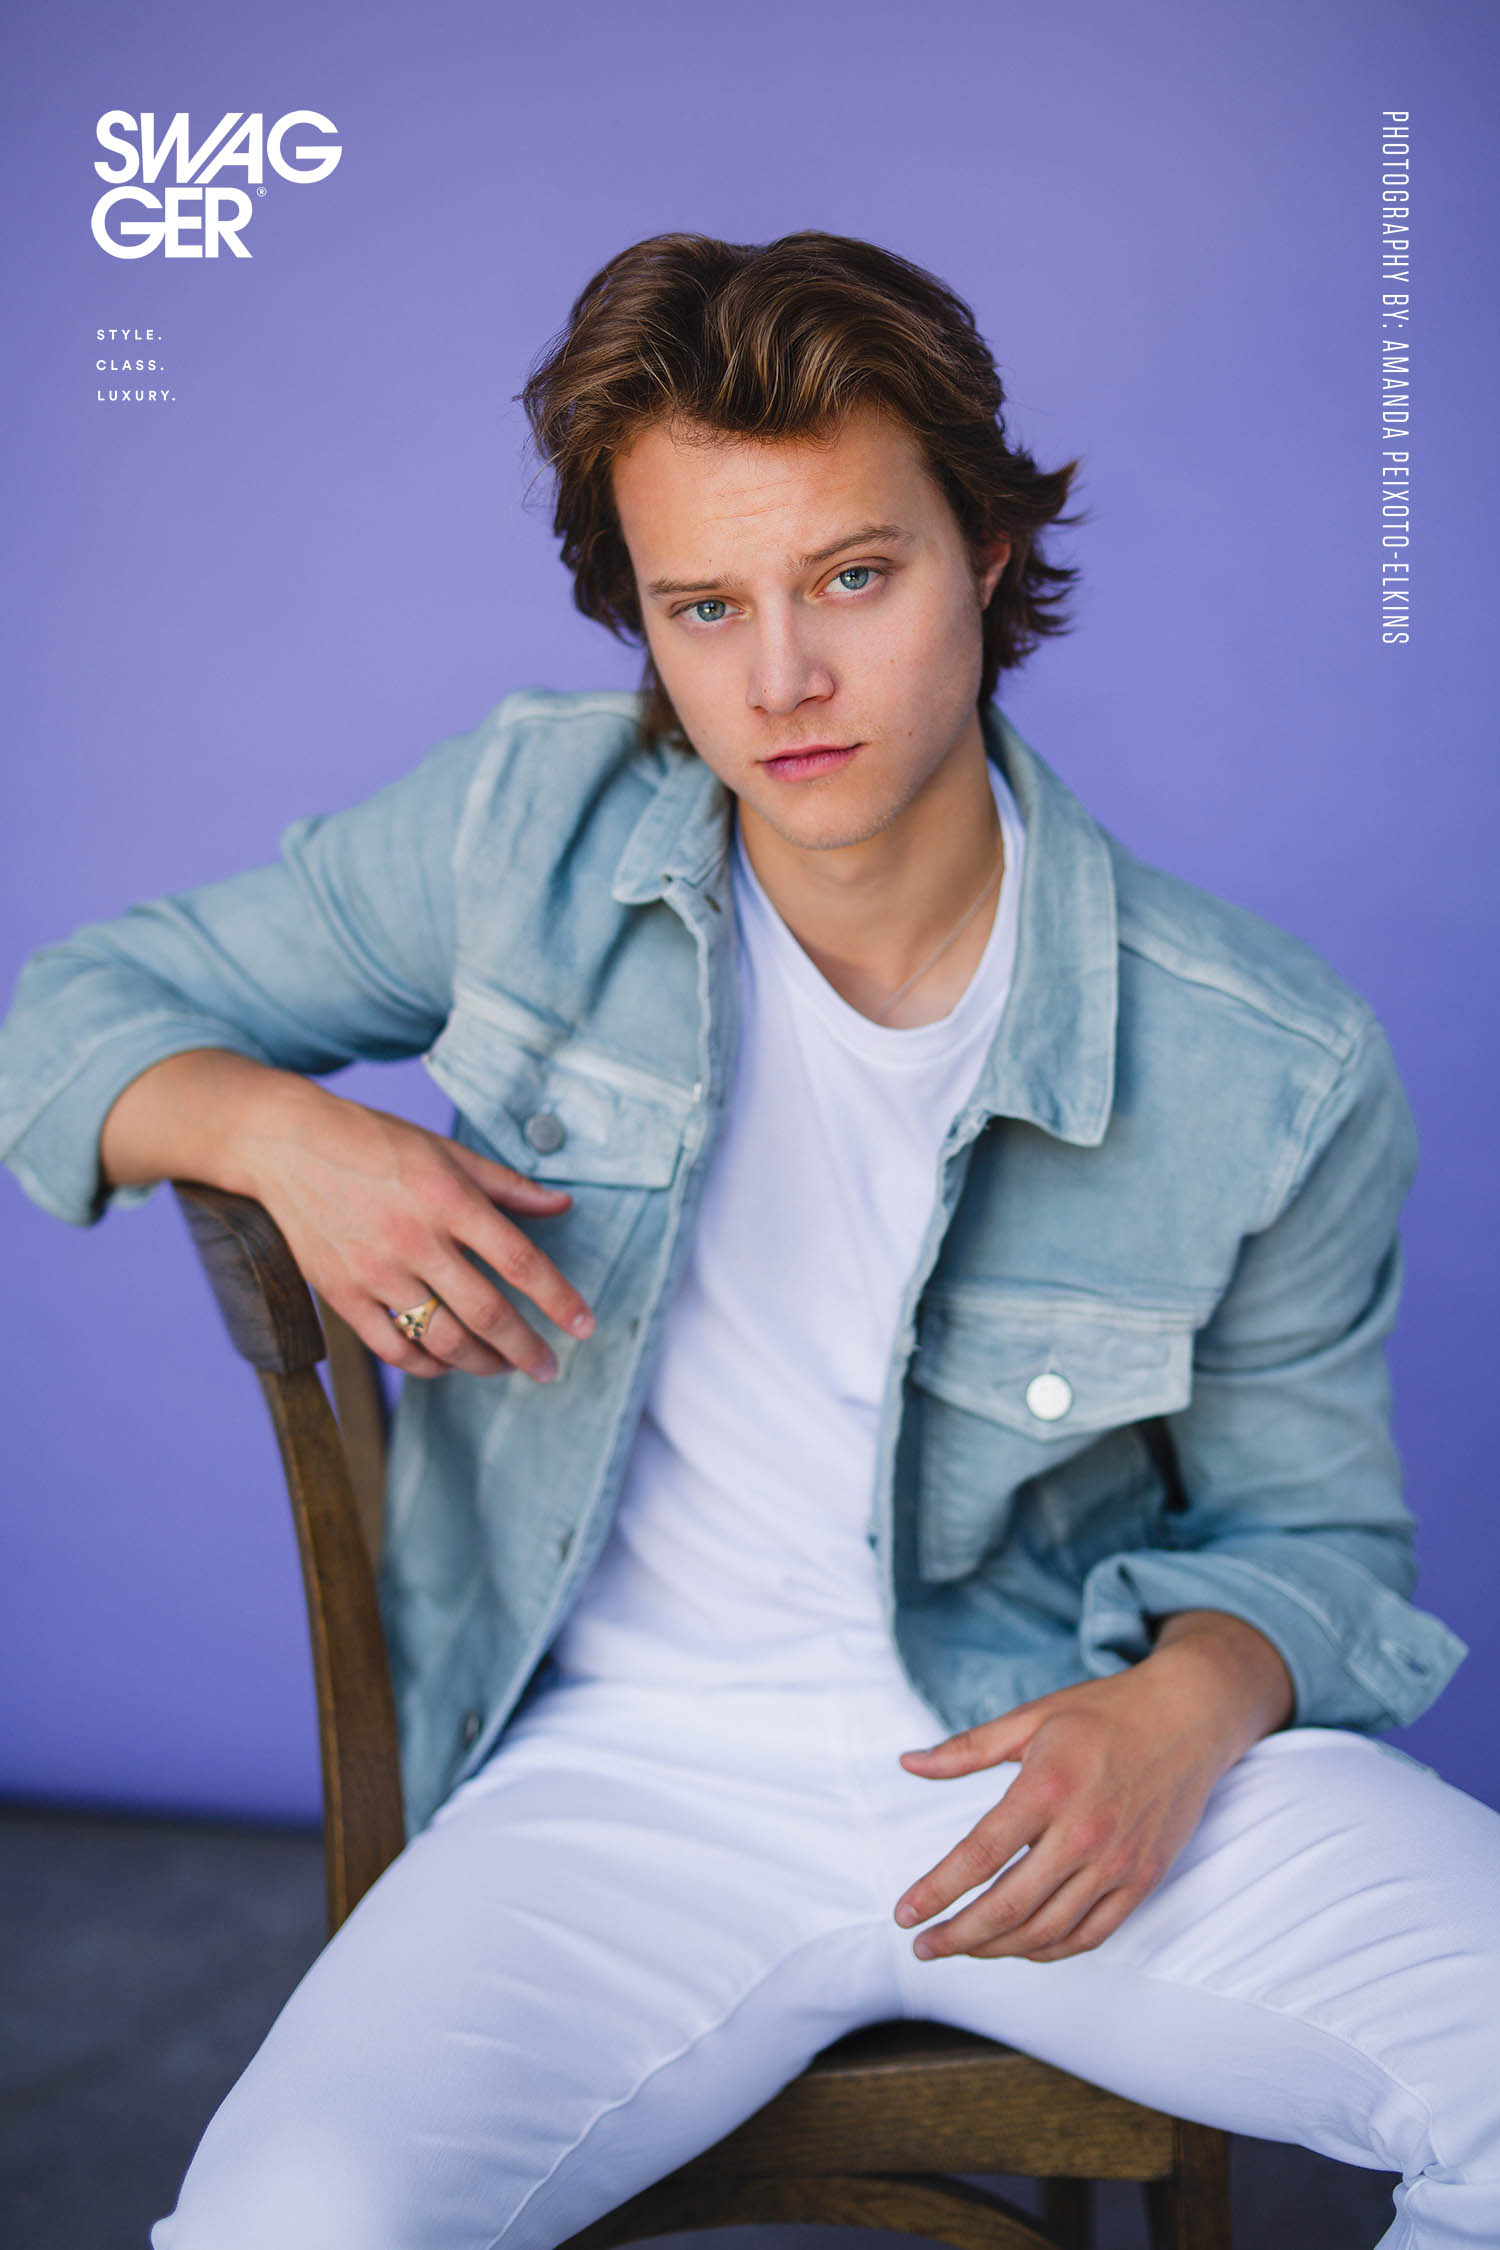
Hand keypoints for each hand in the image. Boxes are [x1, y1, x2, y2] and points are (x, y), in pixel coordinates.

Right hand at [101, 1050, 593, 1381]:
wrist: (286, 1145)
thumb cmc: (374, 1142)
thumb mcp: (447, 1151)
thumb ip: (508, 1186)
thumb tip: (563, 1207)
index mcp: (450, 1199)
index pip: (520, 1262)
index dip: (559, 1300)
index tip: (584, 1326)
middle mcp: (416, 1239)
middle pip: (488, 1314)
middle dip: (527, 1350)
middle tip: (549, 1368)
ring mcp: (376, 1272)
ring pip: (443, 1340)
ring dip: (483, 1363)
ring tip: (504, 1366)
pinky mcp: (342, 1294)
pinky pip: (392, 1349)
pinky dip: (427, 1366)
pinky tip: (447, 1364)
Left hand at [893, 1612, 1293, 1963]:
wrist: (1190, 1715)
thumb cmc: (1105, 1712)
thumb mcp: (1031, 1718)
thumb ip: (965, 1749)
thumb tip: (907, 1763)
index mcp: (1048, 1788)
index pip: (979, 1856)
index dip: (936, 1891)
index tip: (903, 1914)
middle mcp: (1084, 1833)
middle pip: (1008, 1907)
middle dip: (957, 1935)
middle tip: (923, 1946)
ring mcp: (1118, 1863)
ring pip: (1047, 1931)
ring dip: (997, 1949)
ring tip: (962, 1946)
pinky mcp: (1143, 1879)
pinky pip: (1090, 1935)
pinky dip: (1049, 1950)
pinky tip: (1019, 1945)